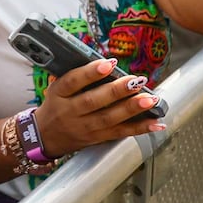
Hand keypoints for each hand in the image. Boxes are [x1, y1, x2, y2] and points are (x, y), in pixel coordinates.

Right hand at [31, 59, 164, 158]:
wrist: (46, 136)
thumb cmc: (56, 105)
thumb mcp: (57, 88)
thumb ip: (78, 76)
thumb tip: (109, 63)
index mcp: (59, 94)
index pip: (73, 81)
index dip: (90, 72)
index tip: (109, 63)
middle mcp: (71, 112)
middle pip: (94, 101)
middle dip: (118, 91)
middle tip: (137, 80)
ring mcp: (85, 128)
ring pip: (110, 119)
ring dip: (132, 109)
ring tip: (151, 99)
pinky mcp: (97, 139)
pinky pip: (120, 133)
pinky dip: (140, 129)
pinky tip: (156, 123)